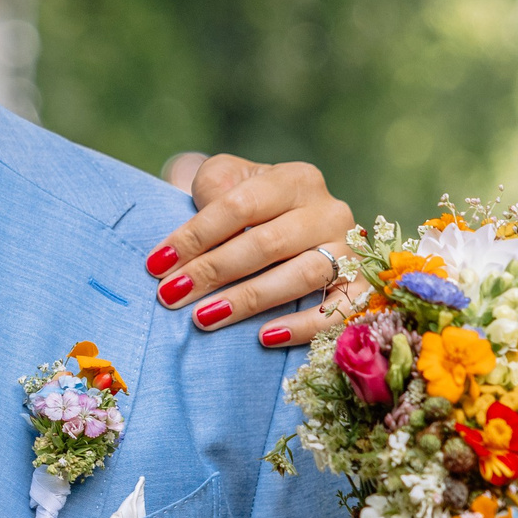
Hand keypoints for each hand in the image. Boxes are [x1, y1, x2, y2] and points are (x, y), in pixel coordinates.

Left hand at [146, 153, 359, 345]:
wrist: (286, 224)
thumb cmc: (246, 206)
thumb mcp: (226, 181)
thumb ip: (211, 189)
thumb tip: (194, 231)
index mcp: (296, 179)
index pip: (240, 205)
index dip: (196, 235)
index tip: (157, 264)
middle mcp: (330, 210)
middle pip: (268, 243)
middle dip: (213, 271)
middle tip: (171, 295)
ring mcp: (349, 250)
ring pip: (303, 275)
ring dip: (249, 299)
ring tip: (204, 318)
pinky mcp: (359, 287)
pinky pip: (340, 310)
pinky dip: (305, 325)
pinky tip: (266, 337)